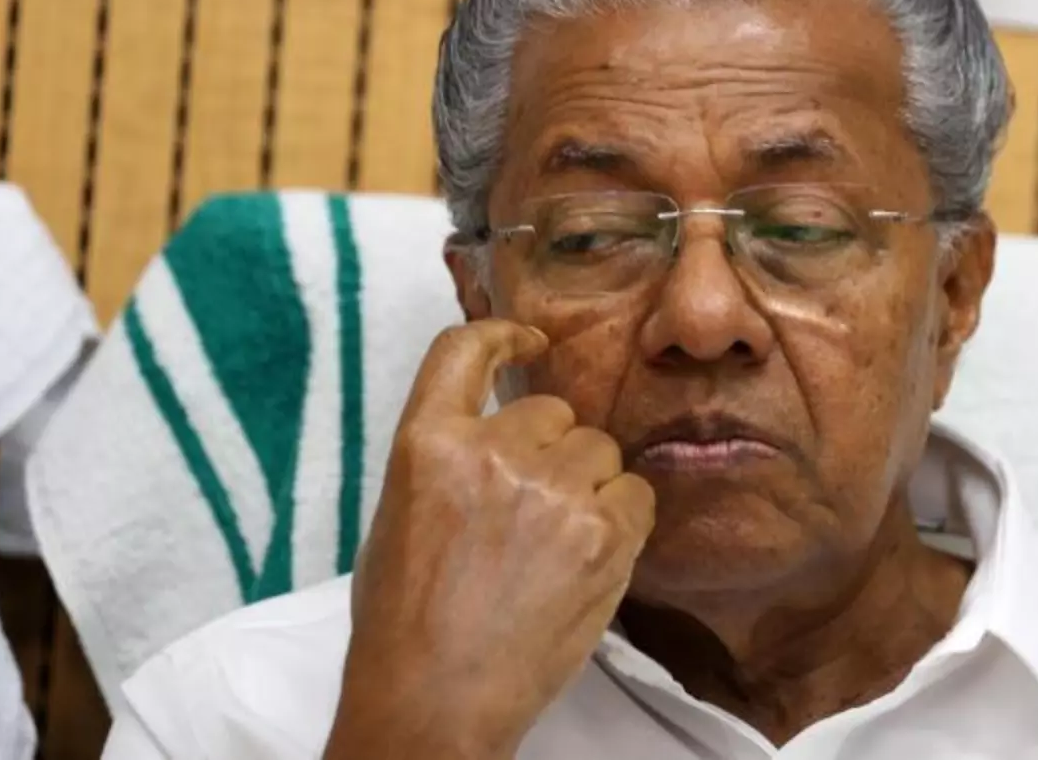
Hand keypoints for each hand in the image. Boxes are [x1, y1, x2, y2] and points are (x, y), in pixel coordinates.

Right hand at [324, 320, 655, 759]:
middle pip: (552, 412)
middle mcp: (490, 452)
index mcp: (426, 444)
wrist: (434, 702)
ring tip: (557, 548)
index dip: (503, 335)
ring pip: (599, 451)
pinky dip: (625, 520)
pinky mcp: (603, 533)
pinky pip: (638, 493)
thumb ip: (451, 460)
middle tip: (532, 516)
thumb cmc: (406, 624)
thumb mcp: (399, 517)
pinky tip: (593, 558)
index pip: (463, 350)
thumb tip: (506, 436)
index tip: (529, 340)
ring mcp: (551, 491)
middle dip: (551, 452)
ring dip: (590, 486)